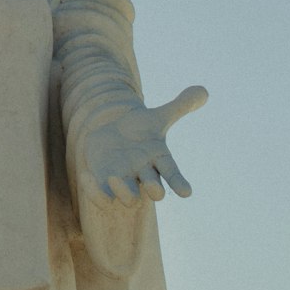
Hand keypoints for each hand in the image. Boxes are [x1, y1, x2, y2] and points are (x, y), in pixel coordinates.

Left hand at [78, 85, 207, 206]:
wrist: (111, 138)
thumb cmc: (138, 130)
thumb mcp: (155, 117)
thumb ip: (179, 106)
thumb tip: (204, 90)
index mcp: (158, 158)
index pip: (172, 172)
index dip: (179, 182)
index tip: (186, 192)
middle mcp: (144, 174)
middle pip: (154, 191)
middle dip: (154, 189)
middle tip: (154, 187)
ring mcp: (124, 181)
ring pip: (129, 199)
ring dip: (124, 191)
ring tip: (114, 176)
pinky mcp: (104, 184)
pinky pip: (102, 197)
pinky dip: (94, 191)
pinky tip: (86, 176)